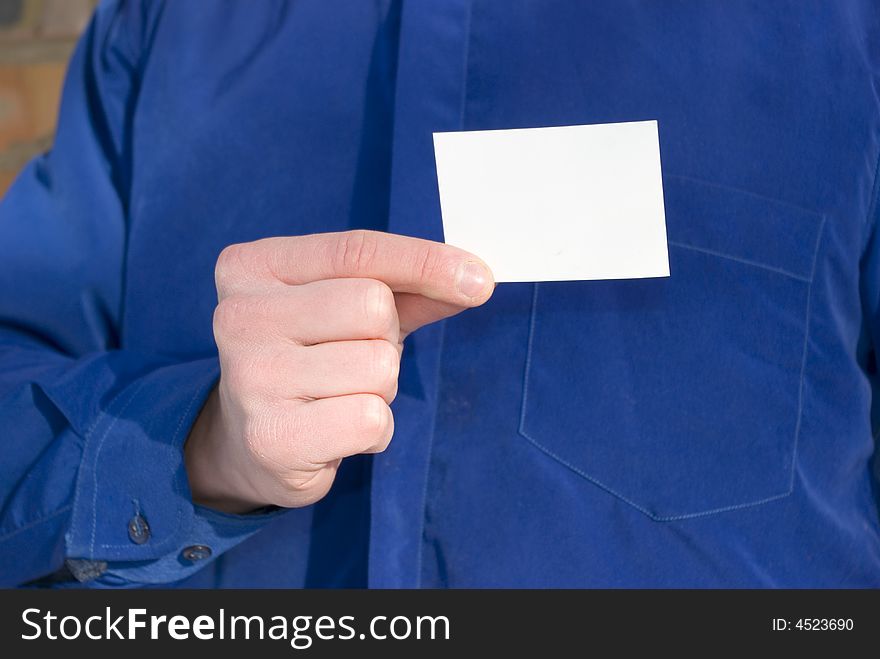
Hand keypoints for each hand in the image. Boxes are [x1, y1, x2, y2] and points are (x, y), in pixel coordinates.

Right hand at [185, 230, 493, 512]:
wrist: (250, 443)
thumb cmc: (310, 360)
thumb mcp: (349, 311)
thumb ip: (408, 289)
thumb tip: (474, 280)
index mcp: (254, 267)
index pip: (357, 249)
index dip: (425, 262)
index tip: (479, 279)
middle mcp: (239, 316)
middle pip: (373, 307)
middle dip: (386, 339)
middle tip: (352, 359)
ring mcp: (249, 378)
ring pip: (378, 367)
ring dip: (381, 389)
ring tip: (340, 396)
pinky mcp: (271, 438)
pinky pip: (371, 419)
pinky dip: (373, 430)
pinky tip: (338, 432)